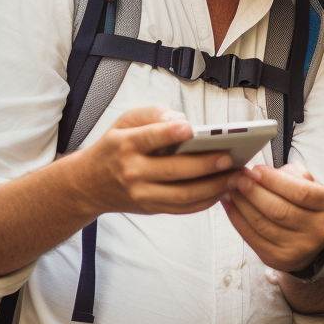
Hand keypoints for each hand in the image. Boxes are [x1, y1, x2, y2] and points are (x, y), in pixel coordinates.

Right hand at [76, 107, 236, 215]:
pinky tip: (223, 189)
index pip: (149, 138)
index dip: (170, 133)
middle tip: (230, 157)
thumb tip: (179, 119)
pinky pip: (183, 208)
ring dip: (214, 186)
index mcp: (125, 145)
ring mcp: (142, 194)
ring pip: (183, 194)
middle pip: (174, 170)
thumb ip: (152, 115)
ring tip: (235, 175)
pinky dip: (206, 200)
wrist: (88, 184)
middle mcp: (133, 172)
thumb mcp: (124, 122)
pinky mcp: (151, 208)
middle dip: (206, 164)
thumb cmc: (114, 147)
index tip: (191, 128)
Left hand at [221, 163, 323, 272]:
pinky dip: (237, 220)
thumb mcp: (309, 184)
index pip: (300, 192)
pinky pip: (253, 238)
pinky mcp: (279, 260)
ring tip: (230, 189)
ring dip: (241, 204)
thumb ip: (289, 175)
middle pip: (279, 210)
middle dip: (252, 191)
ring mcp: (298, 249)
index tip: (254, 169)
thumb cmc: (307, 204)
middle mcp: (318, 230)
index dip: (273, 180)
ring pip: (263, 224)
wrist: (315, 241)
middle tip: (236, 178)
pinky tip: (229, 205)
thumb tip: (257, 173)